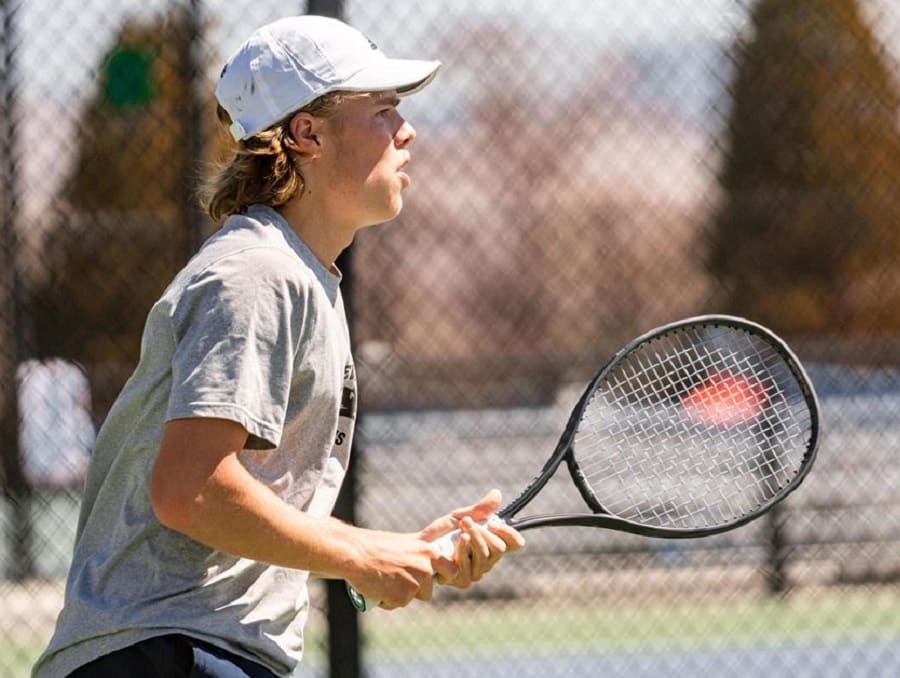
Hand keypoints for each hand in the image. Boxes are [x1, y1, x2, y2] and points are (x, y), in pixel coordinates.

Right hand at [343, 530, 457, 609]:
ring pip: (410, 598)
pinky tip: (377, 588)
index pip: (451, 570)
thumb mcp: (404, 542)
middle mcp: (425, 568)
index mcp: (428, 551)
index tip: (431, 578)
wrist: (356, 554)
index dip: (442, 577)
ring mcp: (414, 584)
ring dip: (399, 595)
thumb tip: (429, 559)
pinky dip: (387, 601)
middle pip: (428, 590)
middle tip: (396, 580)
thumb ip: (419, 552)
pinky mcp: (401, 597)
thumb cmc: (376, 545)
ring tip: (383, 581)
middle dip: (415, 589)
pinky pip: (396, 605)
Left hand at [421, 489, 524, 588]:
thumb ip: (480, 509)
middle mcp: (487, 561)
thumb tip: (497, 494)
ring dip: (474, 538)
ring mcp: (475, 572)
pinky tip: (458, 541)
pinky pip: (470, 565)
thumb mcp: (461, 516)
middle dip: (484, 532)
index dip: (511, 534)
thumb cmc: (441, 533)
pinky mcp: (461, 580)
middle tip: (468, 521)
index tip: (496, 522)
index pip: (513, 543)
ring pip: (486, 556)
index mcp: (491, 545)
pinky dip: (464, 550)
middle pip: (499, 548)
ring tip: (462, 526)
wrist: (419, 547)